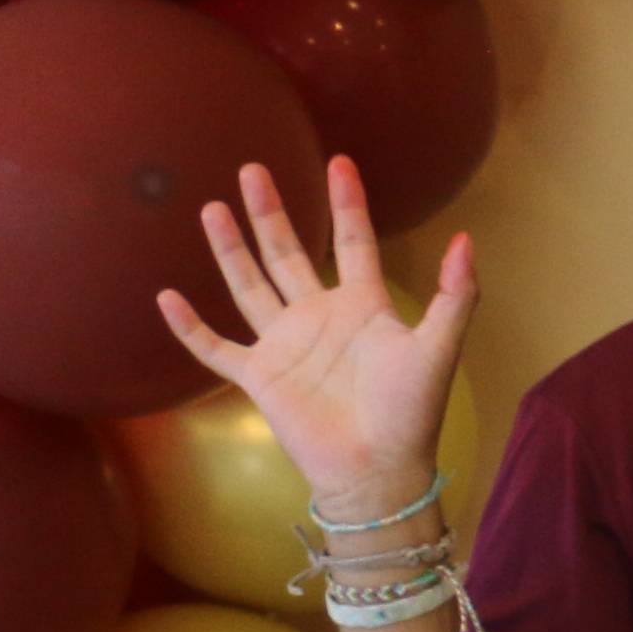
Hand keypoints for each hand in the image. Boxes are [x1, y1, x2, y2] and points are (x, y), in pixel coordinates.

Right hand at [155, 159, 472, 521]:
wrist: (377, 469)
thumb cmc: (412, 411)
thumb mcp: (439, 347)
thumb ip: (455, 295)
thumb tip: (465, 239)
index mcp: (362, 306)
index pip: (353, 242)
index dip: (347, 204)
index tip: (338, 162)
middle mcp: (318, 316)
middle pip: (287, 253)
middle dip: (270, 212)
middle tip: (252, 168)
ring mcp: (284, 345)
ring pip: (249, 285)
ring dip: (230, 250)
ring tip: (212, 209)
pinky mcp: (258, 377)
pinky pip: (216, 348)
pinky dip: (190, 327)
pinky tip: (166, 297)